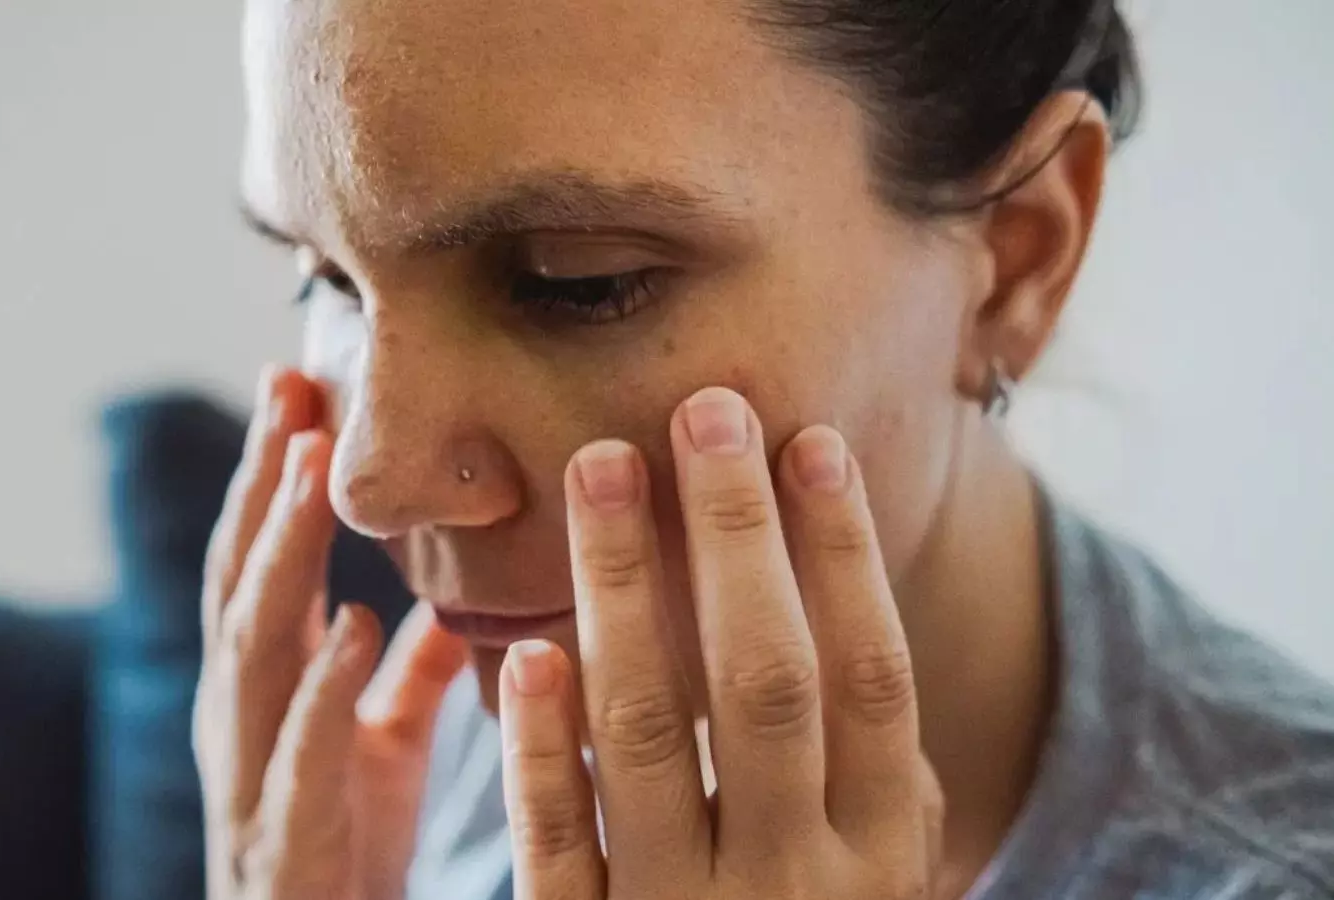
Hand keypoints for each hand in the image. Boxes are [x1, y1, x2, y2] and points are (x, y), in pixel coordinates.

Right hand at [194, 367, 467, 899]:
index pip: (259, 556)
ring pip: (252, 646)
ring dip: (280, 550)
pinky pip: (301, 756)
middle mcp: (243, 717)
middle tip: (292, 388)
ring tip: (313, 467)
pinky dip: (324, 687)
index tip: (298, 381)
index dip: (273, 473)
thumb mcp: (381, 742)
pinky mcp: (283, 839)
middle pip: (242, 577)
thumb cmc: (345, 845)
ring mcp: (251, 775)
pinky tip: (354, 625)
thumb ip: (405, 670)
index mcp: (265, 686)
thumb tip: (444, 596)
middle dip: (265, 482)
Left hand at [500, 387, 944, 899]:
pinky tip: (527, 646)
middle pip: (767, 681)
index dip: (844, 556)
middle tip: (701, 409)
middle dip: (734, 538)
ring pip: (652, 733)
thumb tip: (852, 598)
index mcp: (884, 860)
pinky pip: (560, 840)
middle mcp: (798, 888)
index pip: (871, 678)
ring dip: (623, 591)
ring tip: (601, 468)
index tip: (807, 440)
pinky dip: (542, 745)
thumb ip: (876, 774)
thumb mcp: (881, 882)